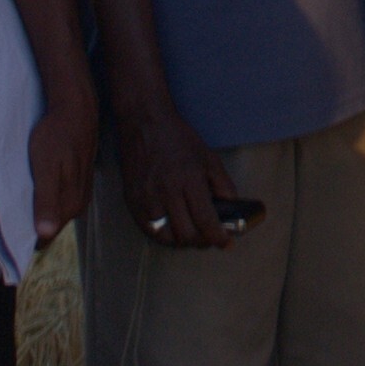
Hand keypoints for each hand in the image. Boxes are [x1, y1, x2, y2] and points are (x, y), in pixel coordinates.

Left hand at [23, 88, 97, 249]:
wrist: (76, 109)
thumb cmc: (56, 136)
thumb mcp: (46, 168)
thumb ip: (46, 201)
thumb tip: (45, 234)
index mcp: (71, 205)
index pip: (45, 236)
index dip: (27, 235)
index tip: (7, 227)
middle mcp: (79, 205)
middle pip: (50, 225)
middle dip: (32, 222)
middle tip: (10, 210)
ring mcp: (81, 193)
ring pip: (55, 212)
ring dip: (38, 209)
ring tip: (19, 198)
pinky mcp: (79, 182)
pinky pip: (59, 199)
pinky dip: (45, 196)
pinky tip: (35, 186)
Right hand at [109, 91, 240, 249]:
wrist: (144, 122)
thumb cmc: (178, 139)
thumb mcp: (209, 158)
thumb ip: (223, 185)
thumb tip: (231, 210)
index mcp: (189, 179)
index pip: (206, 220)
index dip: (218, 237)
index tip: (226, 243)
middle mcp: (166, 191)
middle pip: (186, 234)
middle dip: (202, 242)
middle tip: (208, 237)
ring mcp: (146, 197)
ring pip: (166, 237)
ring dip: (182, 242)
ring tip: (191, 234)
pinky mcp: (132, 200)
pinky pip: (148, 230)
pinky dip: (162, 235)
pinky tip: (172, 229)